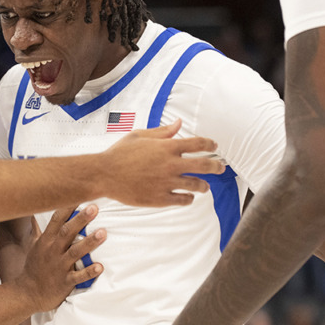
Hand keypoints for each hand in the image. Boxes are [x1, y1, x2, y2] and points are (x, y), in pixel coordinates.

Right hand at [14, 205, 105, 311]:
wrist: (27, 293)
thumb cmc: (34, 267)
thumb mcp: (35, 245)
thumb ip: (42, 229)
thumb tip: (39, 213)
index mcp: (46, 241)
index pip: (56, 219)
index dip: (67, 206)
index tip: (78, 192)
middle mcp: (53, 251)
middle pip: (67, 232)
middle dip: (81, 219)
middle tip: (94, 207)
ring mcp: (59, 266)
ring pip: (74, 252)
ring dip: (89, 242)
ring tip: (102, 233)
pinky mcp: (65, 282)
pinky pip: (78, 277)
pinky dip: (89, 272)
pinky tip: (100, 267)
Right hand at [100, 119, 225, 206]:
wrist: (104, 175)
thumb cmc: (120, 153)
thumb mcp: (139, 136)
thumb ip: (162, 132)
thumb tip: (179, 124)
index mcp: (166, 147)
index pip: (198, 144)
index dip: (210, 144)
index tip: (214, 146)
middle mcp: (170, 164)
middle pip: (204, 165)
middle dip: (216, 166)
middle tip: (220, 167)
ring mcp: (167, 182)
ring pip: (197, 185)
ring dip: (203, 186)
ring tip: (204, 186)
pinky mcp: (160, 198)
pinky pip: (183, 200)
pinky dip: (188, 198)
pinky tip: (188, 197)